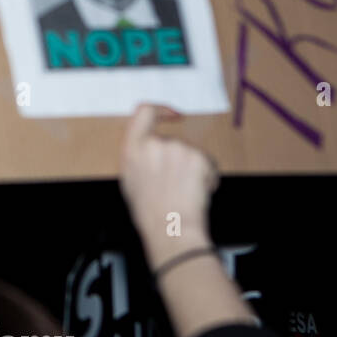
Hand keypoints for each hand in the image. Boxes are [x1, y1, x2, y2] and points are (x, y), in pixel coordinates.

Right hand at [120, 104, 218, 268]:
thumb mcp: (130, 180)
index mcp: (133, 149)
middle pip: (171, 141)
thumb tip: (148, 149)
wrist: (170, 227)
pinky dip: (205, 177)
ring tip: (183, 192)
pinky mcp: (200, 158)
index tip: (171, 114)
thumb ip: (138, 157)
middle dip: (176, 159)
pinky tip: (195, 192)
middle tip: (173, 183)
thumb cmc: (149, 212)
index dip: (160, 109)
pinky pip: (206, 163)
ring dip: (191, 169)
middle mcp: (155, 144)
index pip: (144, 111)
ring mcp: (179, 150)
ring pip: (190, 153)